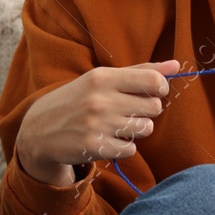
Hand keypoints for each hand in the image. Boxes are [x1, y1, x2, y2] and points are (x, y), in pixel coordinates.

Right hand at [16, 59, 179, 186]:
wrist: (38, 130)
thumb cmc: (76, 100)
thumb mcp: (100, 80)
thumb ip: (139, 72)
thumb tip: (176, 65)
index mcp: (102, 77)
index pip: (152, 80)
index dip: (161, 87)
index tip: (154, 91)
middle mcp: (100, 100)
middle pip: (153, 106)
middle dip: (146, 110)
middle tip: (129, 110)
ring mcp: (98, 125)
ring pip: (145, 129)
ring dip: (136, 129)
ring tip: (117, 125)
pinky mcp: (96, 147)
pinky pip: (131, 149)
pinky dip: (124, 147)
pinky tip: (108, 139)